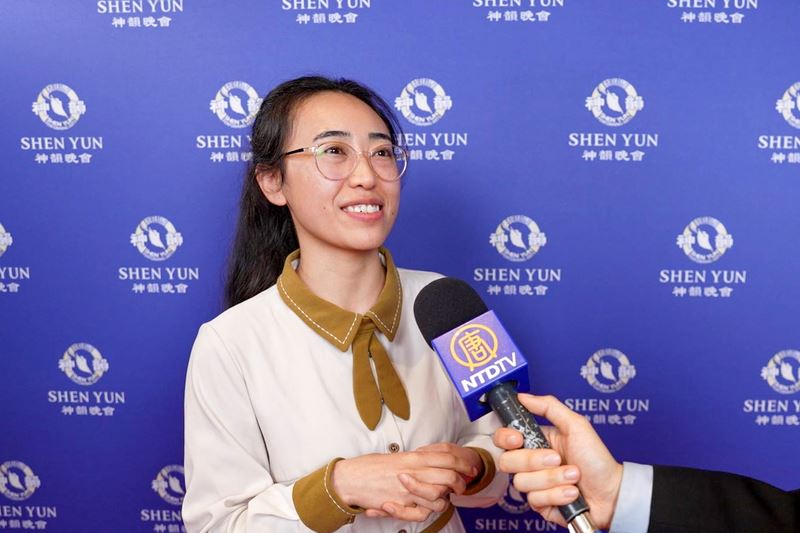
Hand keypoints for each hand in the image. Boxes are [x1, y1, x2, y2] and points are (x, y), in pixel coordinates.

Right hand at [332, 446, 477, 521]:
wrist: (352, 478)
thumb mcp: (397, 457)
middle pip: (449, 476)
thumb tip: (429, 459)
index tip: (469, 467)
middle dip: (461, 482)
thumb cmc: (372, 467)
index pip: (447, 456)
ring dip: (446, 498)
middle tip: (463, 486)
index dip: (462, 462)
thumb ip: (415, 460)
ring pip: (440, 496)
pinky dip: (429, 510)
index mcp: (414, 457)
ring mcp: (409, 489)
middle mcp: (414, 471)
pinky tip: (428, 505)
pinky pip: (424, 511)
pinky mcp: (402, 503)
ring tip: (446, 497)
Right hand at [492, 394, 622, 528]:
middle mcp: (530, 463)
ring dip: (553, 479)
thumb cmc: (596, 458)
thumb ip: (549, 407)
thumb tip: (524, 396)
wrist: (612, 491)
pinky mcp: (540, 504)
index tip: (518, 439)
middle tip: (557, 459)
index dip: (505, 438)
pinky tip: (571, 492)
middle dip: (535, 461)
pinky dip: (557, 495)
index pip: (503, 438)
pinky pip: (535, 500)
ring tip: (573, 477)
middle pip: (507, 461)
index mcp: (534, 441)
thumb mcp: (576, 425)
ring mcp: (534, 485)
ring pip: (522, 482)